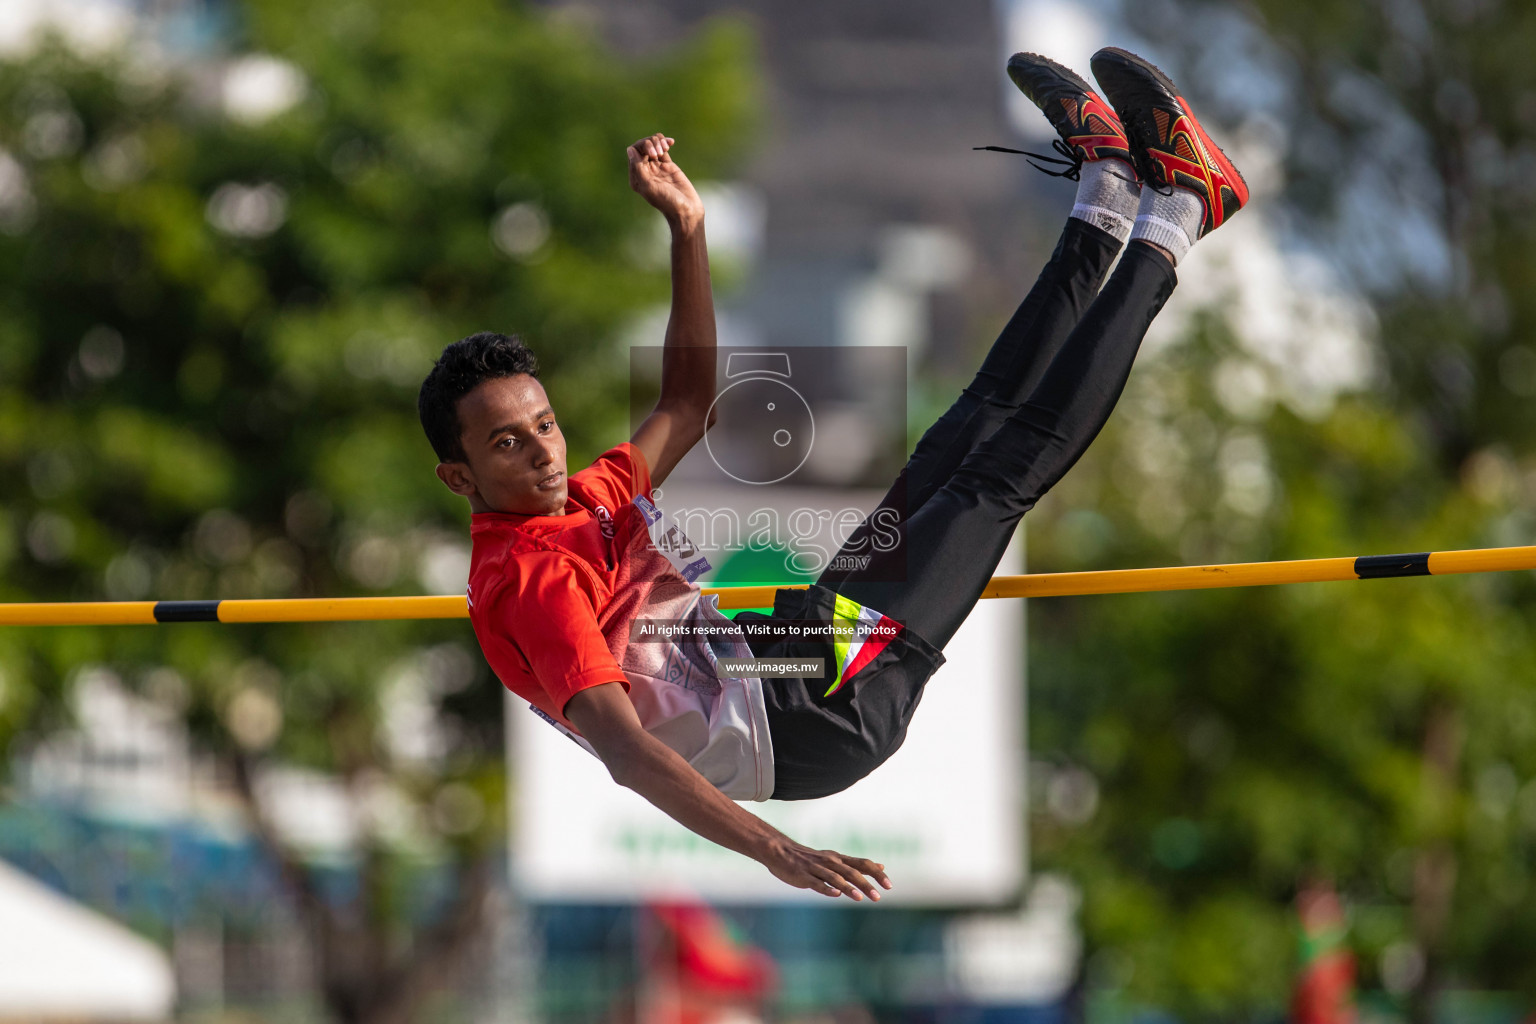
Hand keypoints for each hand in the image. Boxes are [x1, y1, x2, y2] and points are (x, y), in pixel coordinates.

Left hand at [627, 133, 702, 230]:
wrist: (686, 209)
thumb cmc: (666, 201)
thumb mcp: (649, 186)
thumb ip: (638, 168)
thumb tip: (630, 150)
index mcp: (636, 177)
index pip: (633, 153)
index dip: (642, 148)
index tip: (653, 155)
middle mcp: (645, 171)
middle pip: (642, 147)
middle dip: (650, 144)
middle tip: (660, 152)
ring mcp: (656, 168)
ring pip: (653, 146)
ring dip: (658, 142)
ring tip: (666, 147)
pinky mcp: (668, 166)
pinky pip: (663, 149)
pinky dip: (665, 143)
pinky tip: (671, 142)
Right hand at [763, 838, 891, 901]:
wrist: (781, 852)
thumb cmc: (811, 859)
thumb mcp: (836, 860)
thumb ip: (857, 865)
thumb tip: (881, 866)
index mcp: (839, 859)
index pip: (862, 864)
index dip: (876, 874)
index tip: (889, 885)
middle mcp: (831, 862)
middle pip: (852, 872)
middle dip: (866, 884)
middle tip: (878, 897)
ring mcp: (817, 869)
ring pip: (836, 878)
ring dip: (849, 888)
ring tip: (860, 898)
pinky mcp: (804, 877)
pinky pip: (817, 883)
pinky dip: (826, 888)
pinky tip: (835, 894)